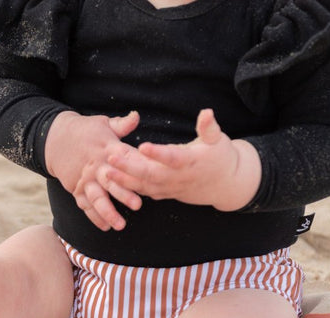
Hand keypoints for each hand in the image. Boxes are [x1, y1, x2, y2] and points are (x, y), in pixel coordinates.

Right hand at [45, 110, 144, 230]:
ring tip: (120, 225)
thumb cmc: (86, 131)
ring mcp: (85, 181)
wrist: (55, 140)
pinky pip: (85, 206)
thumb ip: (122, 124)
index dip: (136, 168)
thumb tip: (136, 116)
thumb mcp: (103, 123)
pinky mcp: (77, 190)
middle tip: (137, 205)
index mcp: (107, 150)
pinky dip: (95, 217)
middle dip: (123, 194)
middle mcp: (96, 167)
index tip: (149, 177)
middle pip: (110, 182)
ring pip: (96, 199)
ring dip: (107, 213)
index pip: (124, 160)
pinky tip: (106, 227)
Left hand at [106, 109, 261, 211]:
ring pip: (144, 187)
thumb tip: (207, 111)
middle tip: (110, 157)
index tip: (142, 146)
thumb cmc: (220, 157)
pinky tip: (111, 182)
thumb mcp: (219, 140)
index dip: (158, 154)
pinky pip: (143, 193)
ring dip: (124, 180)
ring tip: (104, 171)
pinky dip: (127, 189)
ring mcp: (170, 188)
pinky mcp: (164, 194)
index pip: (173, 158)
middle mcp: (178, 177)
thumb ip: (209, 127)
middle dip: (129, 168)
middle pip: (151, 174)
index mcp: (191, 161)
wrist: (224, 185)